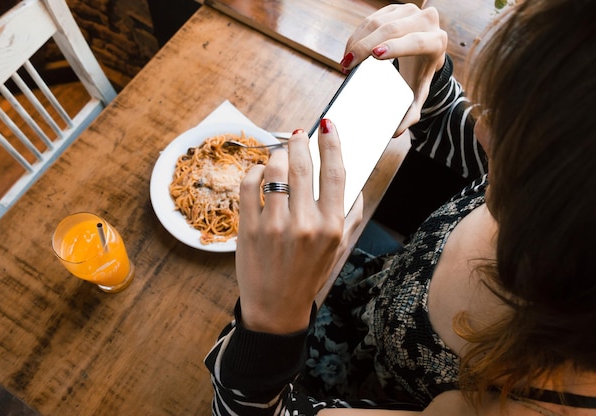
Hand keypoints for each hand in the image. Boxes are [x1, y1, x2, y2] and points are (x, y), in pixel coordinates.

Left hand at [236, 120, 361, 333]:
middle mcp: (305, 224)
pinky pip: (249, 186)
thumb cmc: (309, 275)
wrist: (276, 307)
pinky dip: (255, 172)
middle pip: (302, 166)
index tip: (328, 125)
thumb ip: (350, 215)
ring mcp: (274, 226)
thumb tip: (355, 184)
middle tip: (298, 134)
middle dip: (299, 142)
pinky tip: (261, 174)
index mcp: (331, 226)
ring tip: (279, 156)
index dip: (333, 143)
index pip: (335, 173)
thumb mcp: (338, 248)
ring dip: (276, 155)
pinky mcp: (249, 229)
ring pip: (274, 171)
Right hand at [341, 4, 446, 135]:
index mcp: (436, 42)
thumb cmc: (419, 74)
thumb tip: (396, 132)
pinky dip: (357, 34)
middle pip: (392, 29)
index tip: (375, 55)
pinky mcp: (395, 8)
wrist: (425, 51)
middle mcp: (426, 21)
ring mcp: (410, 11)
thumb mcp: (417, 93)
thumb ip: (410, 114)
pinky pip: (371, 18)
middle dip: (365, 46)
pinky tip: (350, 51)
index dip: (396, 47)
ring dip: (357, 41)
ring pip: (377, 21)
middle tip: (347, 65)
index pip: (416, 41)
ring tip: (346, 61)